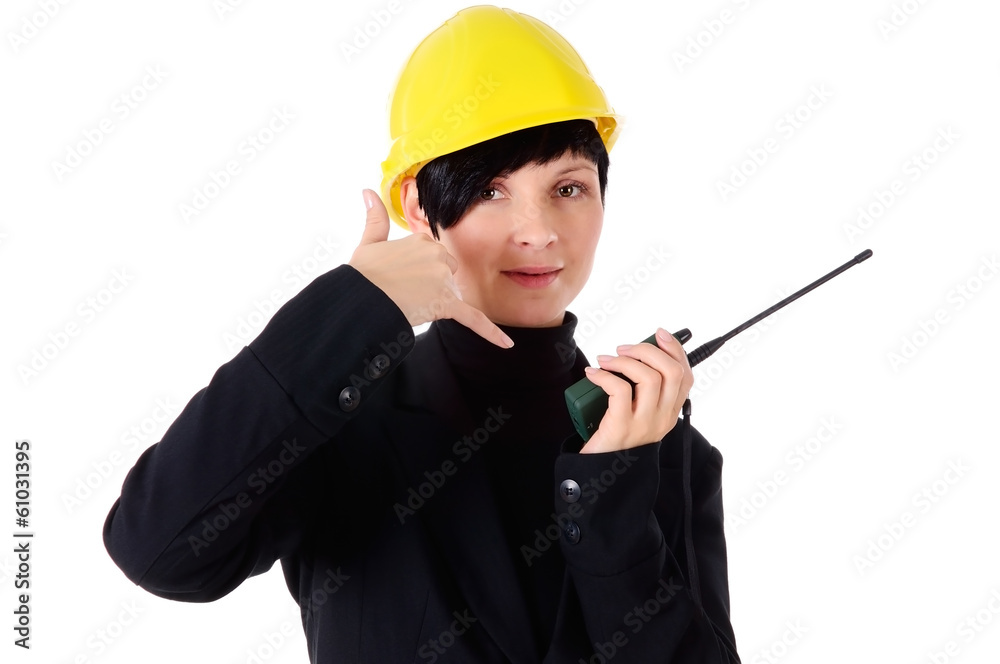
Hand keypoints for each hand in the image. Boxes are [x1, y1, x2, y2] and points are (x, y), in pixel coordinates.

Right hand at [348, 189, 513, 348]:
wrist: (362, 298)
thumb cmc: (363, 274)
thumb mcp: (369, 242)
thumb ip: (375, 217)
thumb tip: (368, 192)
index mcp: (423, 240)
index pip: (433, 256)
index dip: (419, 269)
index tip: (401, 275)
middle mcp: (438, 255)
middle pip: (447, 273)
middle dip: (432, 284)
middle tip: (404, 290)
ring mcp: (444, 280)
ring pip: (452, 293)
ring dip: (437, 301)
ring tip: (410, 302)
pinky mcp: (447, 304)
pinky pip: (474, 318)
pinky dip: (490, 332)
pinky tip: (506, 344)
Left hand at [580, 328, 692, 452]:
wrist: (601, 471)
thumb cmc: (615, 436)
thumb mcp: (637, 413)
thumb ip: (642, 390)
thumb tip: (634, 354)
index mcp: (669, 413)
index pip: (685, 376)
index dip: (675, 350)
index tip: (660, 334)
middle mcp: (662, 418)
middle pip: (671, 372)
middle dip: (648, 350)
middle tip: (624, 349)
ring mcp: (644, 424)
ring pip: (649, 378)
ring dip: (624, 361)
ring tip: (606, 360)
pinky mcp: (622, 427)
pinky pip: (619, 390)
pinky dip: (604, 375)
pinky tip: (593, 374)